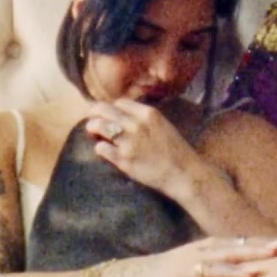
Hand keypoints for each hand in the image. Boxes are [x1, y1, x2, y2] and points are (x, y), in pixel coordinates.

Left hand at [83, 99, 202, 193]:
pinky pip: (100, 148)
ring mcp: (129, 142)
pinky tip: (104, 151)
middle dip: (94, 114)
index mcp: (148, 113)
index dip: (111, 109)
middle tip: (92, 121)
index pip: (119, 103)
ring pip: (98, 126)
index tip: (108, 116)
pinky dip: (100, 148)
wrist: (184, 174)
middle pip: (103, 110)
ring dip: (92, 129)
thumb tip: (123, 116)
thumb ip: (143, 118)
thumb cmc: (175, 151)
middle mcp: (136, 124)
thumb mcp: (162, 125)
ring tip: (94, 134)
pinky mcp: (123, 160)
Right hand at [106, 235, 276, 276]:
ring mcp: (186, 271)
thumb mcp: (198, 255)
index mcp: (206, 246)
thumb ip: (221, 253)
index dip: (259, 242)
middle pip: (230, 251)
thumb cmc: (174, 266)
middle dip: (253, 251)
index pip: (237, 242)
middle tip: (276, 251)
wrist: (137, 274)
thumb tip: (250, 252)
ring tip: (253, 276)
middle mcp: (198, 255)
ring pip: (214, 270)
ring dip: (234, 273)